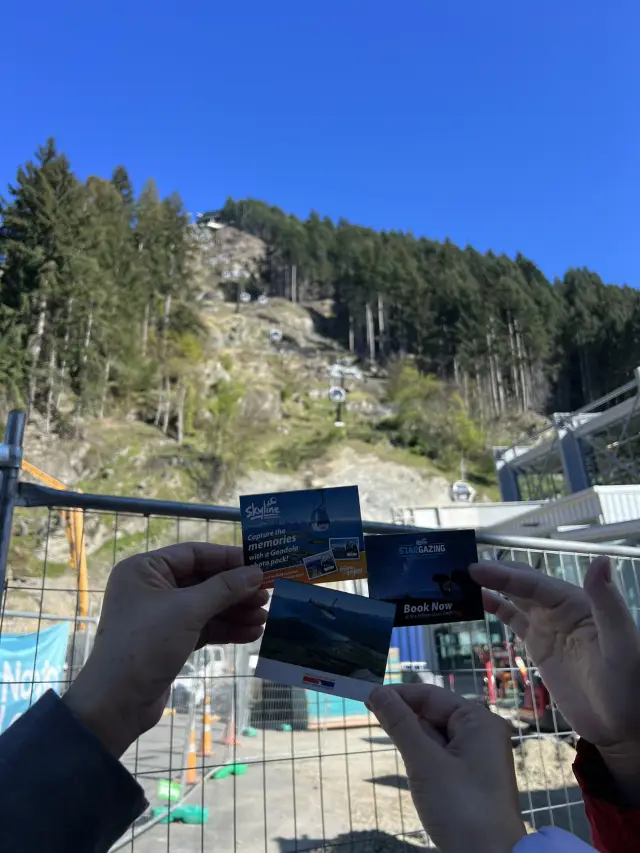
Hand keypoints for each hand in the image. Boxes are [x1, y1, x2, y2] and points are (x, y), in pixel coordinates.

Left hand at [63, 543, 267, 756]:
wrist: (117, 703)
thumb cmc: (146, 644)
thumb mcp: (188, 610)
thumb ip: (224, 588)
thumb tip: (256, 572)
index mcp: (144, 569)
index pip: (194, 554)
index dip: (229, 559)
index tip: (260, 565)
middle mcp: (150, 587)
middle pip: (203, 581)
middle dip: (235, 590)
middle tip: (267, 595)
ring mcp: (160, 615)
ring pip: (206, 606)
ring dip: (235, 612)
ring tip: (264, 619)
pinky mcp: (169, 640)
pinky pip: (202, 626)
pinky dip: (225, 629)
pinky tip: (251, 634)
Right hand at [368, 684, 524, 852]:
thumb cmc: (460, 806)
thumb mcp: (425, 762)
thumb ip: (400, 724)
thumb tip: (377, 691)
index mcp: (478, 721)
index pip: (431, 696)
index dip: (399, 695)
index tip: (366, 695)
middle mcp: (481, 733)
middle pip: (434, 713)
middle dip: (405, 717)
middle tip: (372, 719)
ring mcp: (477, 756)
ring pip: (435, 735)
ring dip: (412, 738)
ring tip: (392, 743)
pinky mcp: (471, 777)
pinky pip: (441, 755)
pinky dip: (423, 756)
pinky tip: (411, 763)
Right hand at [469, 557, 639, 804]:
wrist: (624, 729)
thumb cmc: (630, 688)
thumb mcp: (622, 645)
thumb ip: (608, 604)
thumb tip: (600, 560)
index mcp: (579, 603)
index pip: (535, 584)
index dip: (504, 575)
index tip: (475, 569)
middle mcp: (562, 608)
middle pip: (521, 584)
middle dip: (493, 573)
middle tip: (458, 566)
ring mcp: (549, 626)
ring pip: (514, 597)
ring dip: (490, 585)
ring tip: (459, 578)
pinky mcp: (540, 645)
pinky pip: (513, 619)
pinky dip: (495, 607)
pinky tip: (476, 599)